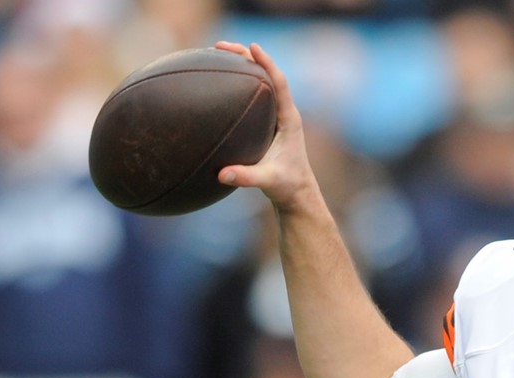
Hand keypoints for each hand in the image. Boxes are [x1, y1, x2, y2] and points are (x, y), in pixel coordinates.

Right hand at [213, 41, 319, 214]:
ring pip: (259, 82)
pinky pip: (251, 96)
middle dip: (245, 57)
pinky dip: (236, 85)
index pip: (279, 82)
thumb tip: (222, 174)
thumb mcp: (268, 182)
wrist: (298, 195)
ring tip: (215, 54)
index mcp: (289, 119)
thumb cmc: (287, 187)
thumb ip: (247, 178)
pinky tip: (215, 84)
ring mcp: (275, 117)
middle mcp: (283, 113)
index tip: (253, 46)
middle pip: (266, 74)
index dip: (267, 63)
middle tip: (220, 46)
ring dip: (240, 66)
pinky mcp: (267, 124)